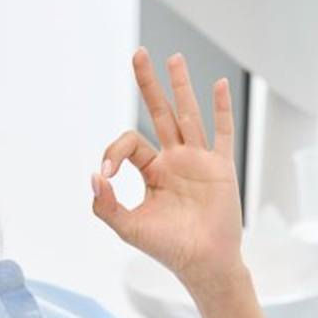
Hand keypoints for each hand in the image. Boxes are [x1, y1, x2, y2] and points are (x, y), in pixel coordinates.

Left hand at [92, 48, 243, 284]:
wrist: (202, 264)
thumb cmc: (167, 248)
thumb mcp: (128, 227)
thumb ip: (106, 204)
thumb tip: (94, 176)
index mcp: (152, 171)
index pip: (130, 144)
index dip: (114, 153)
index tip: (107, 175)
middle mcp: (175, 160)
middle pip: (160, 112)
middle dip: (148, 84)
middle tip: (138, 54)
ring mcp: (199, 161)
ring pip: (188, 115)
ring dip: (181, 86)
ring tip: (174, 57)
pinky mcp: (221, 168)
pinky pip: (223, 133)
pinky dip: (222, 109)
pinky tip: (219, 84)